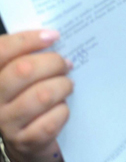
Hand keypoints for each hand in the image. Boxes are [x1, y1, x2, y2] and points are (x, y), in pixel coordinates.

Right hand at [0, 30, 72, 161]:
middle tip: (66, 64)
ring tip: (67, 85)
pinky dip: (63, 111)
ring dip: (62, 86)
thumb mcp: (26, 74)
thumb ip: (32, 55)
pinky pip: (50, 120)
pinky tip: (62, 108)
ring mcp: (6, 122)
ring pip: (41, 95)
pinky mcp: (25, 140)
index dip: (28, 39)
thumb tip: (53, 36)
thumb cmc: (30, 96)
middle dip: (53, 63)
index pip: (1, 50)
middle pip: (23, 70)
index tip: (53, 36)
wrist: (29, 138)